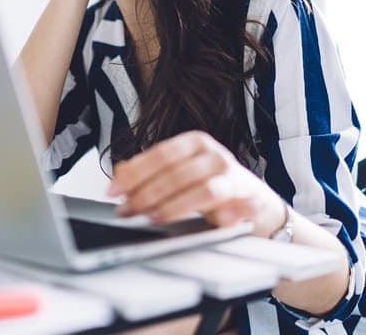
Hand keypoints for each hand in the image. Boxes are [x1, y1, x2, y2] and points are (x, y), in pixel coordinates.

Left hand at [106, 131, 287, 237]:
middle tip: (127, 210)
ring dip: (175, 206)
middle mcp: (214, 155)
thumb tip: (118, 174)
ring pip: (203, 190)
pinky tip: (213, 222)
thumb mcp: (179, 170)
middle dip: (146, 194)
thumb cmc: (209, 181)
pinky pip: (237, 208)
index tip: (113, 190)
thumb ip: (149, 171)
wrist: (252, 196)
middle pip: (176, 173)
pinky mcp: (249, 199)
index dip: (135, 173)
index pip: (160, 154)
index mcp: (195, 142)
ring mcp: (233, 177)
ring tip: (154, 217)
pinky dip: (224, 216)